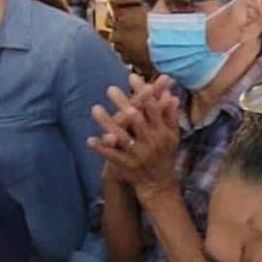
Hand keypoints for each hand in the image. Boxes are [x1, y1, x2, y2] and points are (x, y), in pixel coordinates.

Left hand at [88, 80, 180, 198]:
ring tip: (95, 108)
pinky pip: (112, 155)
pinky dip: (101, 148)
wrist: (159, 185)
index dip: (143, 92)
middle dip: (124, 104)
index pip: (152, 108)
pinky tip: (89, 139)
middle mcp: (150, 142)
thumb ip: (170, 116)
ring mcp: (137, 154)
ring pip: (122, 136)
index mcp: (161, 132)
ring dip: (107, 123)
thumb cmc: (165, 156)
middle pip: (136, 120)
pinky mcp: (126, 165)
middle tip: (110, 89)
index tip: (132, 77)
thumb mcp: (172, 136)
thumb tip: (171, 95)